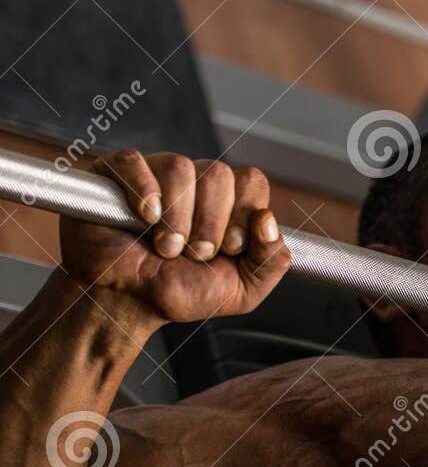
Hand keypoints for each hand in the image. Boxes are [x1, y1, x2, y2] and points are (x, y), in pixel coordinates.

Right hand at [58, 151, 290, 330]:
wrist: (130, 303)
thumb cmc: (180, 292)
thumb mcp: (242, 290)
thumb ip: (271, 261)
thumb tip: (268, 220)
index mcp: (227, 203)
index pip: (251, 181)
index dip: (243, 214)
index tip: (228, 250)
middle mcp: (195, 182)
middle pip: (218, 173)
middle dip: (209, 224)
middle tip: (193, 254)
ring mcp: (156, 174)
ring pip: (180, 168)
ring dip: (176, 219)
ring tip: (164, 248)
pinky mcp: (116, 173)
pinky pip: (134, 162)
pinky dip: (143, 192)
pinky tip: (143, 219)